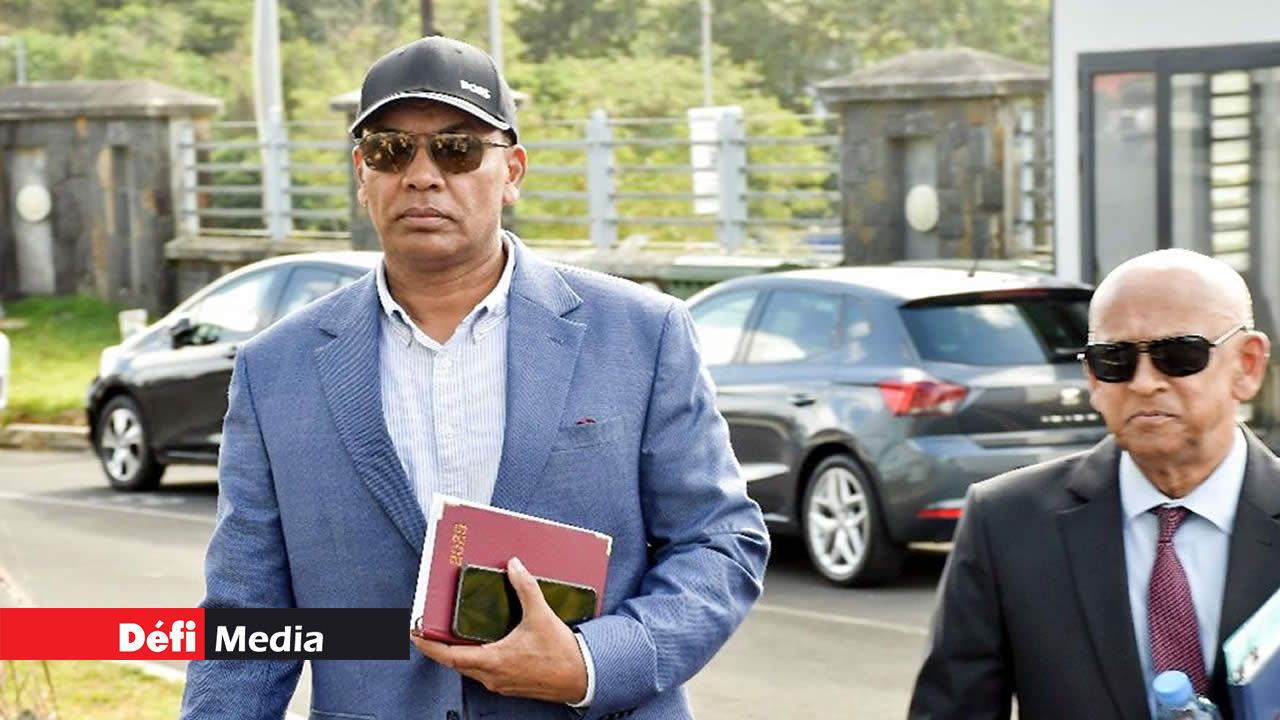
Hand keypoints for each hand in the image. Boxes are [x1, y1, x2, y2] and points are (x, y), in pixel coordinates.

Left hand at [411, 556, 589, 703]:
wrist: (581, 678)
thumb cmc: (561, 653)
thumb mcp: (541, 616)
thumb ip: (525, 588)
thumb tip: (514, 565)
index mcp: (493, 660)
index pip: (449, 656)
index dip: (429, 645)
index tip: (414, 634)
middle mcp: (492, 676)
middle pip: (455, 663)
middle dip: (439, 647)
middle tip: (427, 632)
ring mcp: (500, 683)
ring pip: (469, 669)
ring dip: (457, 654)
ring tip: (449, 637)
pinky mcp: (509, 685)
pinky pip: (483, 673)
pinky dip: (474, 659)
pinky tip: (480, 647)